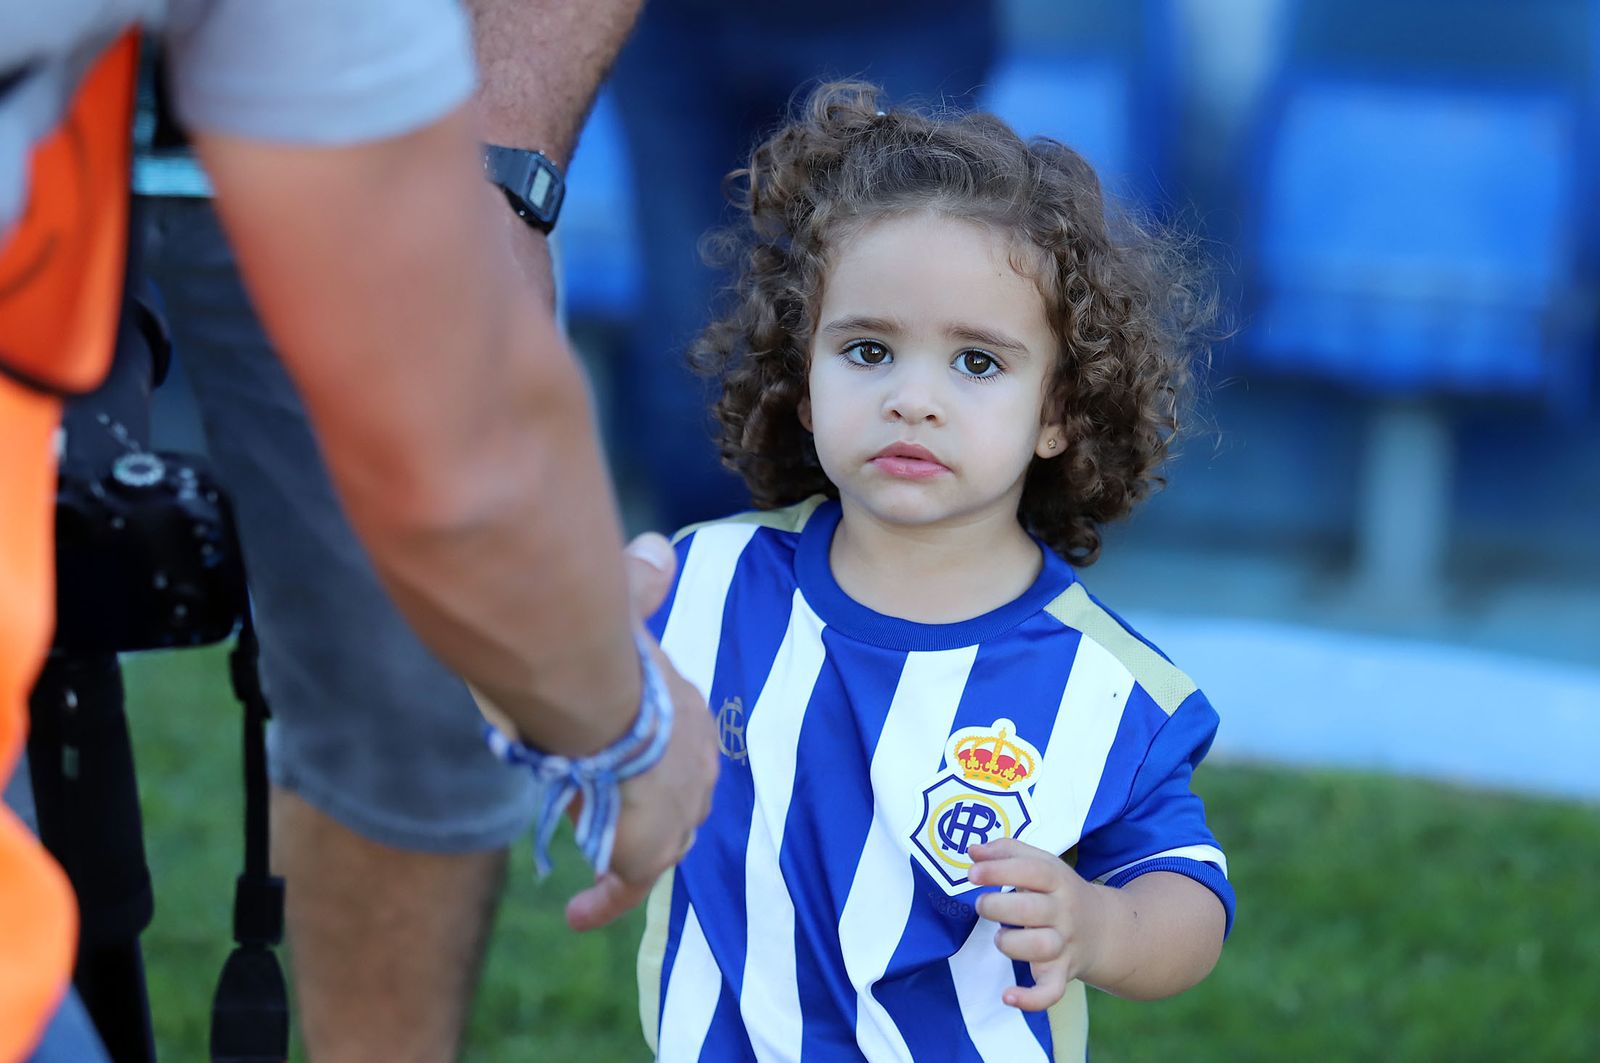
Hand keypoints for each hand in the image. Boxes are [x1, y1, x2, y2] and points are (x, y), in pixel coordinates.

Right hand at [565, 533, 717, 930]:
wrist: (586, 680)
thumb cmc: (596, 636)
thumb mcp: (620, 603)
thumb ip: (638, 579)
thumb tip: (655, 552)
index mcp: (687, 708)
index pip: (683, 746)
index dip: (654, 759)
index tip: (623, 767)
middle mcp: (696, 760)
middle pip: (681, 799)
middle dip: (648, 809)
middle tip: (606, 810)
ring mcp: (679, 806)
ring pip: (660, 843)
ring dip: (625, 849)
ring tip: (589, 854)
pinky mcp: (649, 845)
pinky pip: (629, 884)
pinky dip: (607, 899)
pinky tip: (578, 913)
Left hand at [968, 838, 1109, 1010]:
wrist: (1103, 929)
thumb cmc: (1057, 892)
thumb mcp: (1042, 863)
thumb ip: (1006, 851)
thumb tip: (973, 850)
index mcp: (1058, 880)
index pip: (1032, 870)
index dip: (999, 870)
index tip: (972, 873)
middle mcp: (1063, 912)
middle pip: (1032, 910)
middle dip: (997, 907)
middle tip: (982, 905)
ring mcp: (1064, 944)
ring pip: (1040, 948)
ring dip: (1010, 944)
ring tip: (1000, 936)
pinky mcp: (1061, 973)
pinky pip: (1051, 991)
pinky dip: (1031, 999)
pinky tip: (1007, 996)